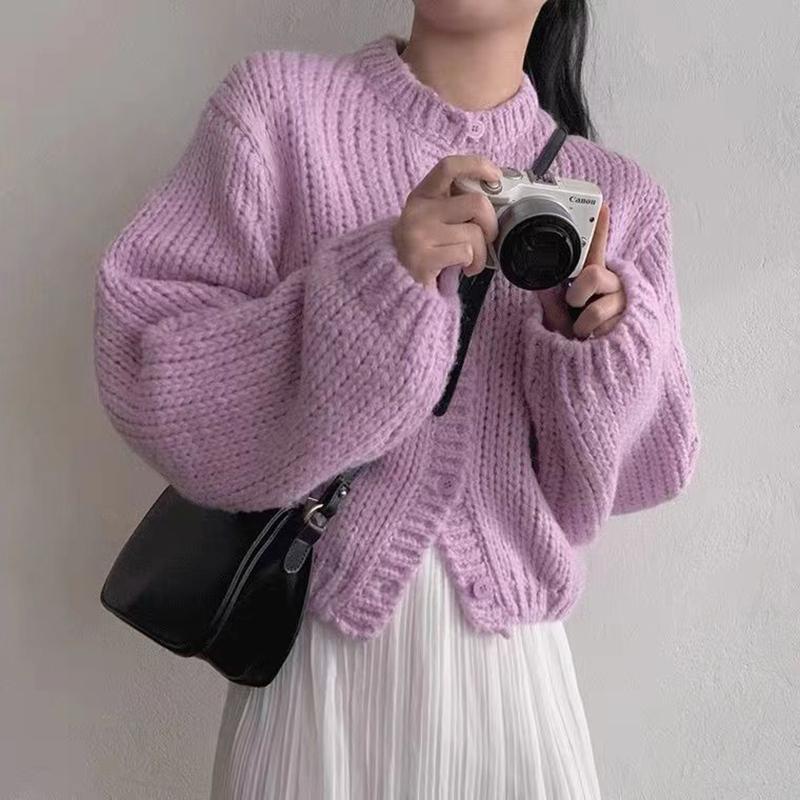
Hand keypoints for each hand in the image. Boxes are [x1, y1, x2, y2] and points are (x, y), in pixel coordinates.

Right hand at [392, 155, 500, 291]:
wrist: (396, 280)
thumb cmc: (426, 246)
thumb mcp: (434, 217)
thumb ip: (457, 203)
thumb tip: (496, 195)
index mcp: (423, 194)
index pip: (449, 167)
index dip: (477, 165)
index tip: (496, 176)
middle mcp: (418, 210)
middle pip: (476, 203)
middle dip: (492, 223)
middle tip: (487, 237)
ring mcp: (418, 234)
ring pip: (474, 233)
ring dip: (482, 252)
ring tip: (472, 260)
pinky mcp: (422, 259)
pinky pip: (466, 253)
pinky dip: (474, 264)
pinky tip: (465, 269)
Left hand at [537, 202, 626, 339]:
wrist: (600, 369)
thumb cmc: (581, 342)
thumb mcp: (561, 321)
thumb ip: (551, 302)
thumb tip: (539, 286)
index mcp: (597, 281)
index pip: (598, 251)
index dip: (601, 228)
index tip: (602, 206)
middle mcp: (614, 287)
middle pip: (594, 275)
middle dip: (578, 294)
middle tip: (576, 308)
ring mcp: (625, 302)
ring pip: (596, 308)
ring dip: (584, 324)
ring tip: (586, 332)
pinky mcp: (634, 320)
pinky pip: (606, 325)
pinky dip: (595, 336)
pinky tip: (599, 340)